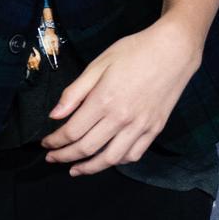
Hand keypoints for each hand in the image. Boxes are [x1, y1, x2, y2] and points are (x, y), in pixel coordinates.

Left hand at [43, 18, 201, 174]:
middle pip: (88, 148)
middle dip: (65, 156)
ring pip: (112, 158)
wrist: (173, 51)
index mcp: (103, 101)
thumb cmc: (133, 52)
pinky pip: (135, 153)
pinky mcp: (155, 128)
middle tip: (52, 159)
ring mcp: (141, 126)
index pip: (72, 132)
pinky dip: (118, 161)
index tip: (45, 144)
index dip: (55, 141)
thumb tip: (54, 116)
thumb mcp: (97, 65)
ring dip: (90, 167)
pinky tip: (107, 159)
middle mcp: (122, 118)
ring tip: (75, 169)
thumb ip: (74, 93)